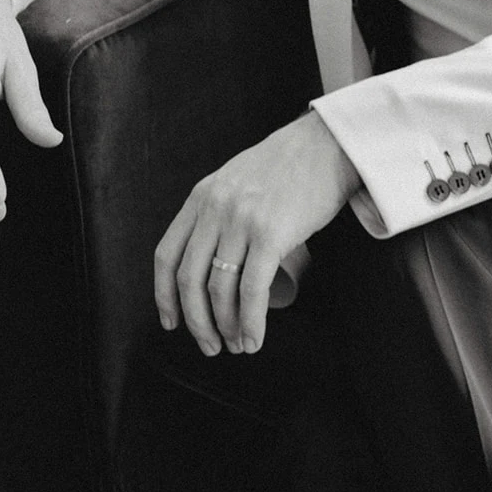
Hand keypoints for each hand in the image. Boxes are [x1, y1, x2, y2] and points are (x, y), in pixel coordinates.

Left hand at [153, 110, 361, 356]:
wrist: (328, 146)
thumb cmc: (289, 167)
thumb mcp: (237, 179)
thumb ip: (219, 206)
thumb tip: (214, 253)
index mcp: (202, 197)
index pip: (167, 255)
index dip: (164, 295)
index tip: (171, 321)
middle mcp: (215, 209)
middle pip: (189, 279)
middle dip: (196, 322)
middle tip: (209, 345)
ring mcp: (242, 221)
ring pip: (219, 290)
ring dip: (226, 327)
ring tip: (238, 345)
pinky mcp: (271, 234)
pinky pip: (252, 290)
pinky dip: (250, 322)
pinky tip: (254, 339)